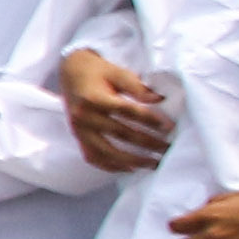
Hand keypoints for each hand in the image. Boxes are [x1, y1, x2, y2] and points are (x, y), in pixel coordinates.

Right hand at [59, 48, 173, 174]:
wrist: (70, 72)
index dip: (148, 119)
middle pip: (120, 133)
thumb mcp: (116, 72)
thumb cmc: (97, 71)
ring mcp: (79, 130)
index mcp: (93, 98)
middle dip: (147, 143)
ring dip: (132, 160)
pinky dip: (111, 166)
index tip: (168, 126)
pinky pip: (93, 158)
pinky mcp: (78, 137)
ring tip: (153, 163)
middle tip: (168, 148)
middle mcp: (83, 116)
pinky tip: (130, 168)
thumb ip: (136, 86)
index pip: (126, 111)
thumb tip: (159, 99)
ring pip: (106, 151)